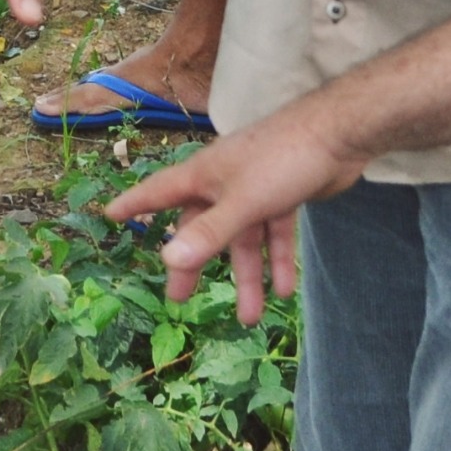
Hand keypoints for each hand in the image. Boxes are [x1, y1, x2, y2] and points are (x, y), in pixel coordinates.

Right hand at [110, 104, 359, 323]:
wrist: (340, 133)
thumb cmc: (282, 159)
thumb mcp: (243, 202)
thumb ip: (210, 233)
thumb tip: (171, 260)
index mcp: (204, 176)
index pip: (158, 192)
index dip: (135, 204)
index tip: (110, 215)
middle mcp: (224, 182)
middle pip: (202, 228)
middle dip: (194, 264)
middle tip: (180, 299)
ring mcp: (254, 189)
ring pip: (244, 238)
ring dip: (248, 276)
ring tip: (251, 317)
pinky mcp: (282, 195)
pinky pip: (273, 232)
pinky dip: (277, 260)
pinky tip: (284, 290)